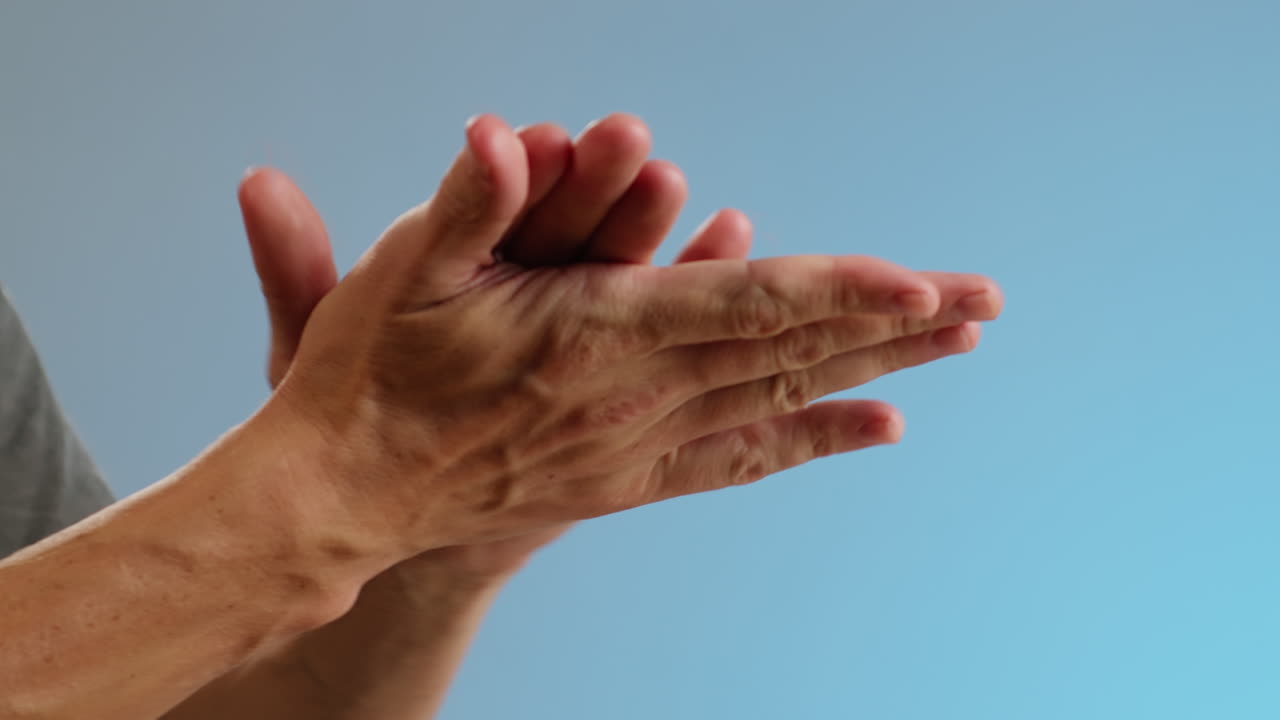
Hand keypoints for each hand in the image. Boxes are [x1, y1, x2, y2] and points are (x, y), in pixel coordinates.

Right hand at [254, 114, 999, 566]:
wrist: (346, 496)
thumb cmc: (369, 375)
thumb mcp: (400, 271)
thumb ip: (466, 200)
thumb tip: (502, 133)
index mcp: (591, 336)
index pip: (743, 306)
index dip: (837, 291)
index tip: (922, 285)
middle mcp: (633, 398)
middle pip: (790, 355)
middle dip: (893, 324)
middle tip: (982, 303)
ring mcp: (637, 446)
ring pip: (782, 402)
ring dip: (874, 370)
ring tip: (952, 349)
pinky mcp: (628, 479)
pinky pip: (741, 458)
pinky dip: (815, 440)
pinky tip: (874, 428)